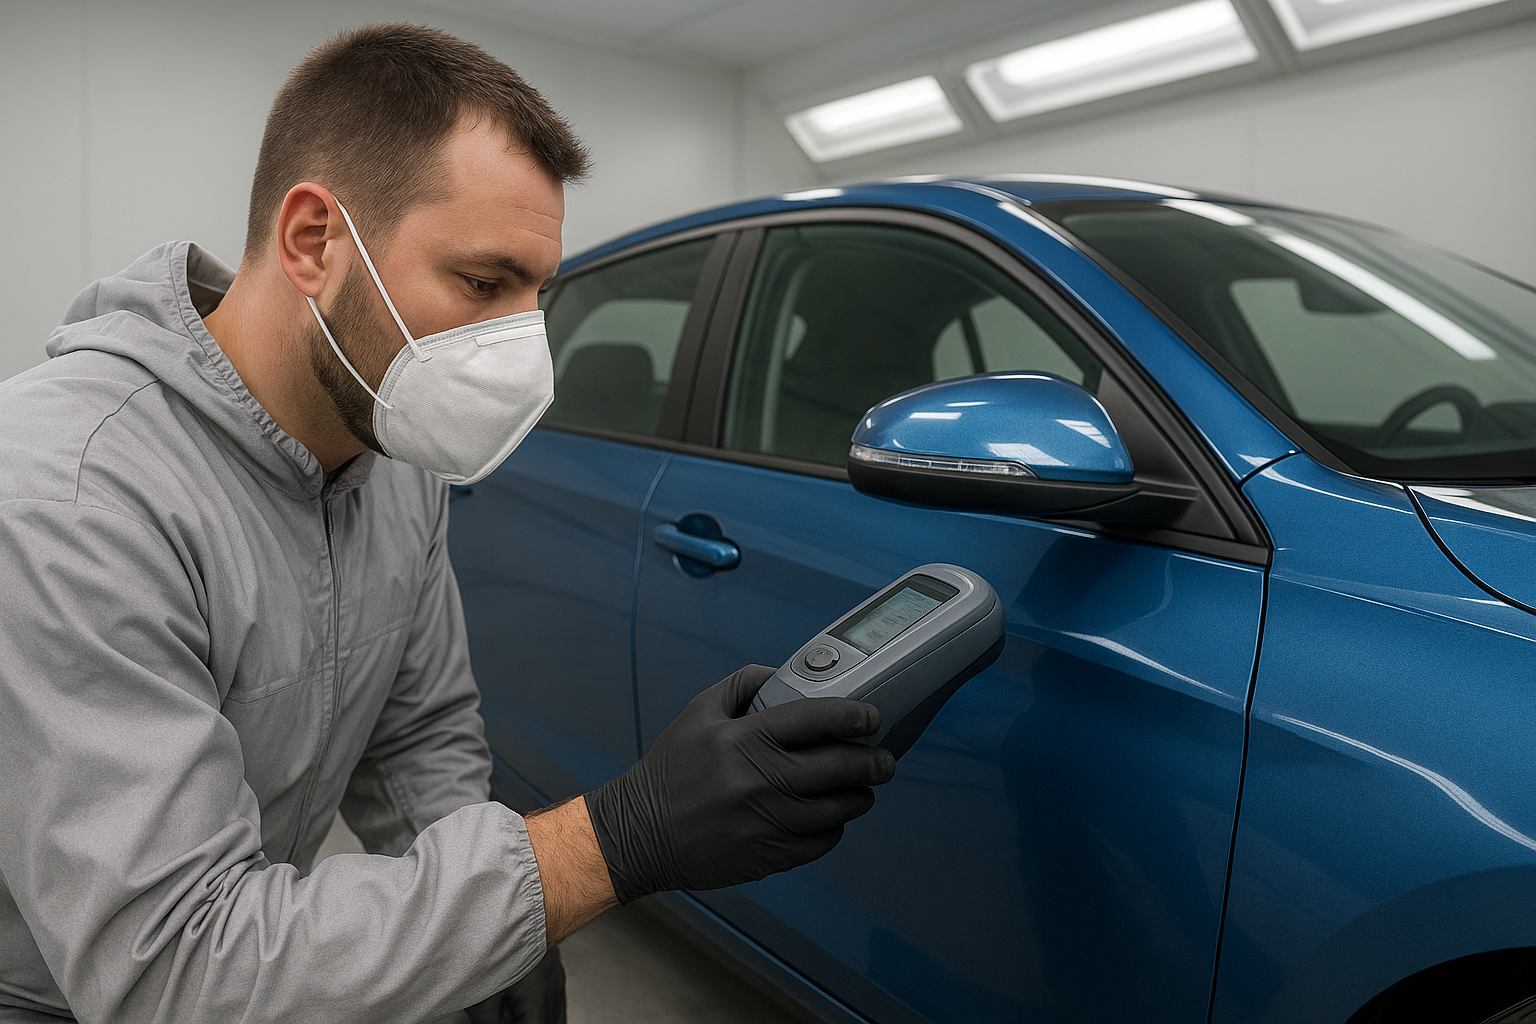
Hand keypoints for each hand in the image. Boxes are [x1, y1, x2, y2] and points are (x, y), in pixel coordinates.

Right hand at [584, 664, 896, 903]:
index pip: (815, 719)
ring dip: (859, 797)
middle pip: (839, 767)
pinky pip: (821, 842)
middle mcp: (760, 780)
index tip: (872, 717)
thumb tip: (784, 673)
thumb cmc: (671, 769)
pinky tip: (832, 817)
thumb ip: (743, 684)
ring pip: (838, 809)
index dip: (854, 716)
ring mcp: (767, 821)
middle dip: (873, 762)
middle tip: (883, 758)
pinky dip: (834, 828)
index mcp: (744, 739)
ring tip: (863, 788)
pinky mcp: (768, 855)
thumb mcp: (699, 712)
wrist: (640, 832)